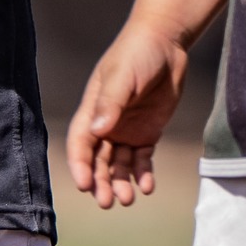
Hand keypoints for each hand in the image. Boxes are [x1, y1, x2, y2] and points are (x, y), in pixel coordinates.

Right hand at [65, 19, 189, 208]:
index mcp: (93, 111)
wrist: (165, 43)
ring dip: (121, 182)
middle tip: (108, 202)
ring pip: (119, 165)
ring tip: (128, 199)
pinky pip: (142, 159)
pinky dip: (143, 174)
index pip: (81, 144)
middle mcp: (106, 124)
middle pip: (98, 161)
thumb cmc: (137, 54)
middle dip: (101, 182)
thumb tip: (99, 132)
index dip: (80, 165)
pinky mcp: (147, 132)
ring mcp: (126, 130)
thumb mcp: (122, 76)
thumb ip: (111, 103)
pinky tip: (147, 187)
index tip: (85, 185)